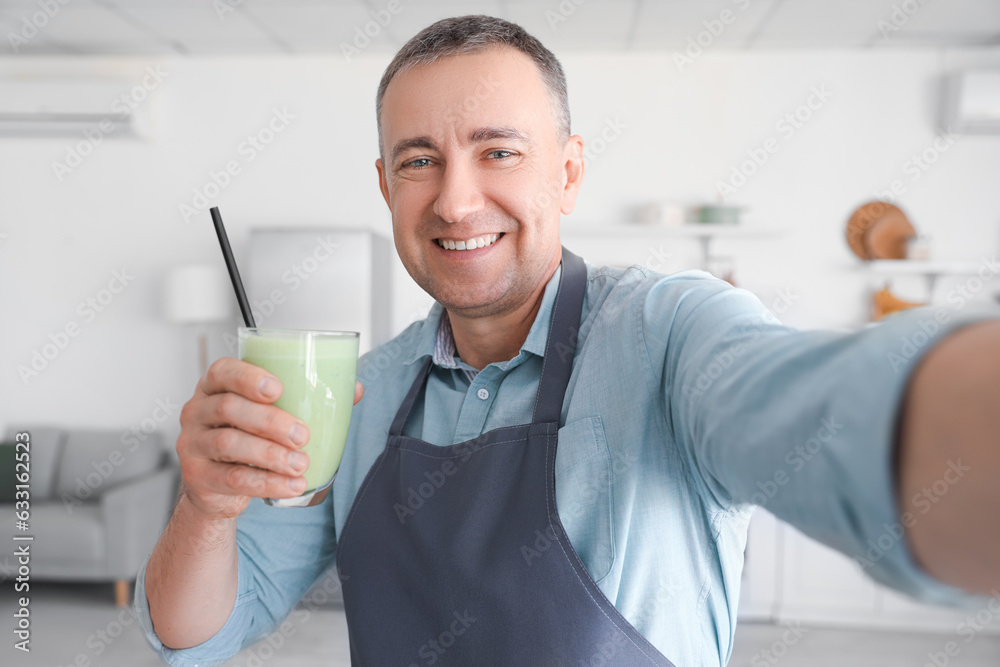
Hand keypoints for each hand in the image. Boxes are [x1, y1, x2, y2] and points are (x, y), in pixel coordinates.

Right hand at [175, 357, 364, 520]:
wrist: (219, 485)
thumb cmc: (249, 436)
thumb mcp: (271, 413)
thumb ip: (308, 398)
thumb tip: (353, 389)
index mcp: (216, 387)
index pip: (222, 371)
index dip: (248, 377)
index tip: (278, 389)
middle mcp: (197, 411)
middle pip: (229, 408)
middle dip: (271, 422)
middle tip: (303, 436)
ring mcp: (193, 444)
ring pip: (230, 444)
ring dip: (271, 455)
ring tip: (301, 464)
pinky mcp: (197, 476)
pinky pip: (233, 479)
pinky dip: (267, 483)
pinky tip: (291, 485)